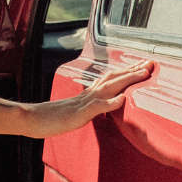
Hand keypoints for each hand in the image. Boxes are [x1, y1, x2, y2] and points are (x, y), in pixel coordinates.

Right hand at [0, 60, 152, 138]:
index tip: (143, 65)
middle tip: (151, 62)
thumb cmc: (51, 119)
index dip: (127, 72)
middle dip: (134, 70)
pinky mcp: (78, 114)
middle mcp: (87, 94)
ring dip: (127, 79)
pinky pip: (96, 107)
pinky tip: (123, 99)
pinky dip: (110, 102)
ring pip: (108, 87)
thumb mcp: (75, 114)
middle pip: (114, 78)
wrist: (30, 119)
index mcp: (87, 94)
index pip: (111, 79)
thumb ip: (89, 109)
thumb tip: (103, 107)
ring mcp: (83, 103)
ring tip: (143, 72)